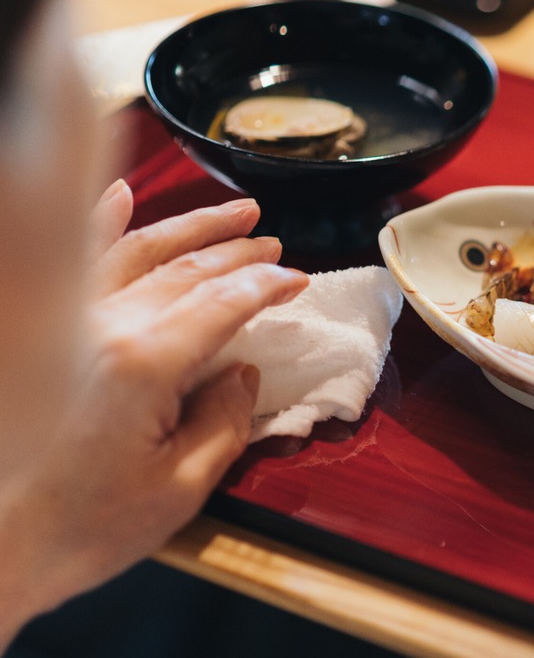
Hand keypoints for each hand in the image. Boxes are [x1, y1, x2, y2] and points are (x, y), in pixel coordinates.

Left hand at [0, 182, 307, 639]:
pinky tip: (119, 196)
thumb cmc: (79, 530)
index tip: (298, 281)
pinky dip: (100, 225)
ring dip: (190, 229)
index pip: (222, 304)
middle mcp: (102, 327)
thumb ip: (223, 424)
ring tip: (233, 215)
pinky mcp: (41, 334)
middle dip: (237, 254)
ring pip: (138, 253)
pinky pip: (76, 264)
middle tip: (273, 246)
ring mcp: (65, 324)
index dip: (266, 287)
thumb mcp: (179, 491)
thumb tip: (242, 375)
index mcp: (143, 364)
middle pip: (185, 272)